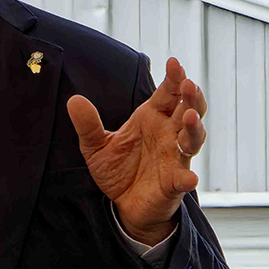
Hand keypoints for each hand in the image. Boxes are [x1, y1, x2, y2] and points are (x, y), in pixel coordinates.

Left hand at [67, 57, 206, 244]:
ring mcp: (174, 157)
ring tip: (189, 116)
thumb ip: (88, 124)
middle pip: (188, 109)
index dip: (174, 77)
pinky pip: (183, 179)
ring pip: (193, 138)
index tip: (173, 63)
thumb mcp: (96, 146)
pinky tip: (188, 178)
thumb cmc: (117, 171)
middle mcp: (169, 134)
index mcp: (152, 118)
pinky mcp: (174, 183)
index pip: (168, 93)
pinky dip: (186, 178)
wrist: (122, 205)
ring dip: (194, 127)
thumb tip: (74, 100)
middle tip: (188, 85)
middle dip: (191, 96)